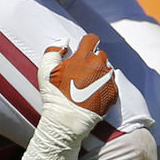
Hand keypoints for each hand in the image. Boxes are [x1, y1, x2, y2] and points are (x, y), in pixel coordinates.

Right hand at [22, 34, 116, 159]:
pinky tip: (93, 93)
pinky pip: (111, 83)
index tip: (85, 47)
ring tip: (87, 85)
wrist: (67, 120)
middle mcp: (100, 65)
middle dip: (92, 60)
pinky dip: (104, 85)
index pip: (91, 39)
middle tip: (82, 72)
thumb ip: (53, 51)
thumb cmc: (55, 95)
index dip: (88, 42)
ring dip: (99, 72)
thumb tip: (65, 41)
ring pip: (106, 69)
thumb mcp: (46, 71)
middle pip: (100, 54)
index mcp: (84, 57)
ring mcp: (108, 78)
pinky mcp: (114, 91)